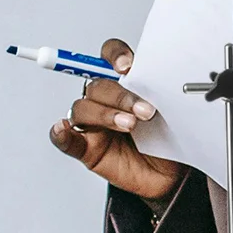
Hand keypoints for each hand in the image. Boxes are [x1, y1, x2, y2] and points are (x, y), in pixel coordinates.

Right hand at [48, 37, 183, 201]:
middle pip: (97, 86)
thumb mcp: (170, 115)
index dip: (115, 55)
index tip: (126, 67)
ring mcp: (93, 124)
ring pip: (83, 108)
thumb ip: (159, 96)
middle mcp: (105, 101)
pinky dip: (62, 133)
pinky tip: (63, 130)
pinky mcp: (86, 148)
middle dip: (120, 96)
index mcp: (123, 85)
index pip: (109, 58)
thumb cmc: (168, 143)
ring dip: (105, 115)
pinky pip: (66, 139)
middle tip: (145, 112)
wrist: (171, 177)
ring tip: (129, 126)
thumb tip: (158, 81)